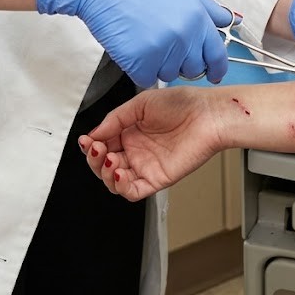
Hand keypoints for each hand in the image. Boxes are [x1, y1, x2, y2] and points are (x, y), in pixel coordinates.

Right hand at [37, 0, 231, 87]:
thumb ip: (209, 9)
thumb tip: (233, 20)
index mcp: (198, 17)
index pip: (217, 55)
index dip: (216, 67)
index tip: (214, 74)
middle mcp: (185, 36)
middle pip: (193, 68)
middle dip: (182, 62)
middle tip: (165, 44)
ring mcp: (163, 50)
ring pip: (168, 74)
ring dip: (159, 64)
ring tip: (145, 38)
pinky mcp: (141, 62)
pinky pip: (146, 78)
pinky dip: (139, 68)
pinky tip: (133, 47)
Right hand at [79, 87, 219, 199]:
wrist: (208, 114)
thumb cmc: (182, 103)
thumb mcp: (142, 103)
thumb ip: (116, 118)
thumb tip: (94, 133)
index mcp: (130, 132)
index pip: (103, 143)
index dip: (92, 144)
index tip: (86, 140)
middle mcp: (136, 151)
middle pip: (104, 164)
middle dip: (94, 159)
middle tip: (95, 148)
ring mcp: (145, 166)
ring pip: (114, 181)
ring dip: (104, 173)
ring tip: (107, 158)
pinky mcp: (157, 179)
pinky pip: (133, 191)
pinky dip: (121, 187)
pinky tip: (118, 173)